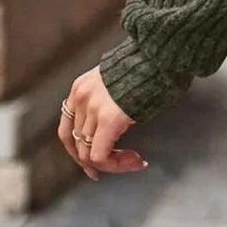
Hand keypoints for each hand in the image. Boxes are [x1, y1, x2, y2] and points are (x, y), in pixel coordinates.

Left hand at [58, 65, 144, 181]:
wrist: (159, 56)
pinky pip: (101, 156)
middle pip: (76, 144)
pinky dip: (116, 165)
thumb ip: (106, 101)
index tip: (92, 164)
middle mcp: (81, 98)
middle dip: (93, 163)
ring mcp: (92, 109)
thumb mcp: (116, 83)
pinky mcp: (108, 120)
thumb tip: (113, 127)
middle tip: (112, 169)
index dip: (77, 150)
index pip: (67, 128)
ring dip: (112, 164)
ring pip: (88, 154)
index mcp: (80, 88)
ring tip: (135, 161)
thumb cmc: (148, 69)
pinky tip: (136, 160)